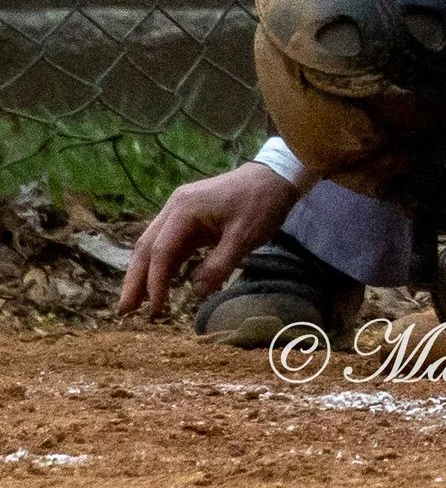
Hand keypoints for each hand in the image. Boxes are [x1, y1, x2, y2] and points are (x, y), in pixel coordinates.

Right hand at [120, 158, 300, 318]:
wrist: (279, 175)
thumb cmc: (262, 202)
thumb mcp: (245, 236)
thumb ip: (219, 265)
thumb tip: (195, 292)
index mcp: (185, 208)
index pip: (161, 251)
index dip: (155, 283)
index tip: (156, 310)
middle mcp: (175, 207)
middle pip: (146, 247)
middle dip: (135, 280)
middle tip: (124, 311)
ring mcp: (181, 212)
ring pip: (154, 247)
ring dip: (145, 274)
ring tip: (135, 305)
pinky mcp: (191, 219)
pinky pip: (170, 245)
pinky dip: (163, 266)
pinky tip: (159, 286)